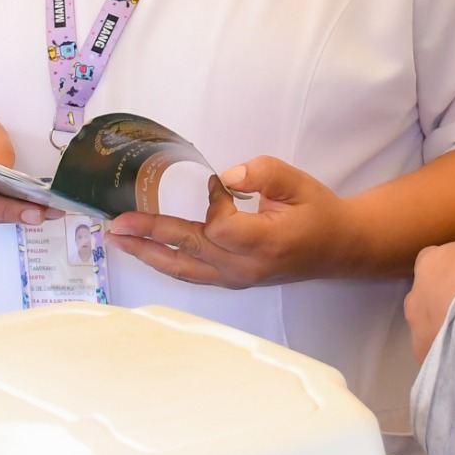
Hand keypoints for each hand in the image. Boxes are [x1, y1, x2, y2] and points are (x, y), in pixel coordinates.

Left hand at [106, 156, 357, 289]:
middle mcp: (247, 267)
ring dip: (149, 253)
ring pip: (185, 269)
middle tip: (115, 224)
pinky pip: (193, 274)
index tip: (221, 184)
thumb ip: (262, 173)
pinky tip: (146, 250)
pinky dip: (166, 262)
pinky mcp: (232, 281)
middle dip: (150, 234)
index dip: (215, 202)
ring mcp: (238, 279)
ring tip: (118, 240)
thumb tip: (225, 176)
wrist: (338, 248)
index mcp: (266, 242)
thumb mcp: (298, 182)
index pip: (222, 227)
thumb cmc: (318, 212)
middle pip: (191, 250)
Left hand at [405, 217, 454, 360]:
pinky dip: (454, 353)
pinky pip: (440, 354)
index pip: (434, 258)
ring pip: (432, 326)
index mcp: (430, 263)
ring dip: (450, 328)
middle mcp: (415, 297)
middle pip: (430, 293)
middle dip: (450, 298)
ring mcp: (418, 333)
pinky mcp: (427, 363)